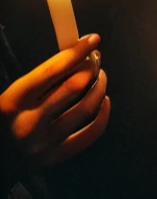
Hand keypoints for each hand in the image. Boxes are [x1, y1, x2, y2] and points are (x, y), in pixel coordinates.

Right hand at [0, 34, 109, 180]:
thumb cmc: (3, 119)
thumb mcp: (8, 95)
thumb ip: (36, 78)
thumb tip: (73, 54)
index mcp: (12, 102)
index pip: (51, 70)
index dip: (76, 52)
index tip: (92, 40)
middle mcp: (28, 123)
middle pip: (74, 86)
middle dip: (91, 66)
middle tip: (95, 58)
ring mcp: (43, 143)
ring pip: (87, 108)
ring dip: (100, 86)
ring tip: (100, 76)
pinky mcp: (55, 158)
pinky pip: (90, 133)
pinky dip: (103, 114)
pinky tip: (103, 101)